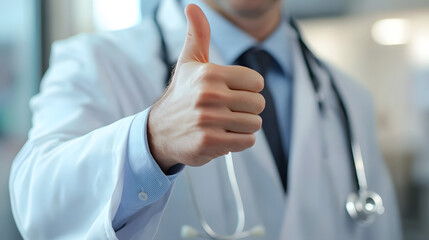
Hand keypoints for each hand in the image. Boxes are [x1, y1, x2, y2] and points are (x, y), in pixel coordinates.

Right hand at [147, 4, 264, 170]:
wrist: (159, 130)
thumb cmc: (181, 94)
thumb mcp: (188, 63)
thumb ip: (198, 34)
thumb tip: (193, 6)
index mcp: (209, 73)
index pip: (257, 82)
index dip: (247, 89)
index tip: (231, 93)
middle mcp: (209, 95)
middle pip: (259, 104)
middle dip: (247, 109)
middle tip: (228, 110)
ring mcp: (209, 120)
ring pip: (254, 124)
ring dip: (243, 126)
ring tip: (223, 124)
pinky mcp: (209, 142)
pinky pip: (246, 141)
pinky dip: (238, 141)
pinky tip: (222, 136)